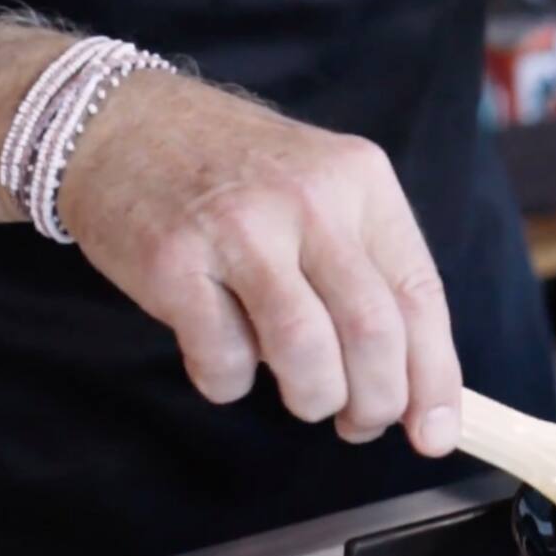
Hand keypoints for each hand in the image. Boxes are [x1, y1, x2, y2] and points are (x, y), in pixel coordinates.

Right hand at [55, 71, 462, 455]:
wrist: (119, 122)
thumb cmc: (238, 176)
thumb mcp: (326, 194)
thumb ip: (373, 276)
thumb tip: (420, 390)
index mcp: (362, 184)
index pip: (421, 297)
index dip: (435, 378)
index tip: (435, 433)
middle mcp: (310, 200)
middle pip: (373, 332)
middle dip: (377, 402)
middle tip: (360, 423)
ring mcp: (239, 228)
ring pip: (306, 351)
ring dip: (313, 398)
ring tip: (304, 397)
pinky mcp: (173, 260)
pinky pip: (224, 357)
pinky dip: (232, 383)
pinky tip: (226, 360)